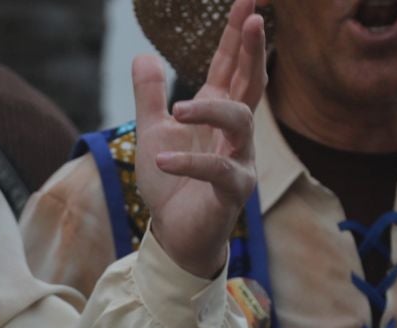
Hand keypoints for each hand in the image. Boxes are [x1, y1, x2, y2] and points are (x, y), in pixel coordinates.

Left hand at [131, 0, 265, 279]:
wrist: (174, 236)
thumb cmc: (169, 186)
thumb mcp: (151, 134)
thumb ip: (149, 96)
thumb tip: (142, 56)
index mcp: (215, 113)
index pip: (229, 66)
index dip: (236, 35)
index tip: (248, 2)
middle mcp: (234, 132)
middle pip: (249, 82)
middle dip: (252, 50)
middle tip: (254, 18)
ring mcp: (239, 160)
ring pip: (239, 121)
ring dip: (209, 111)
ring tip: (177, 109)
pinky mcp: (234, 191)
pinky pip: (216, 171)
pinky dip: (188, 164)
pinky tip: (162, 161)